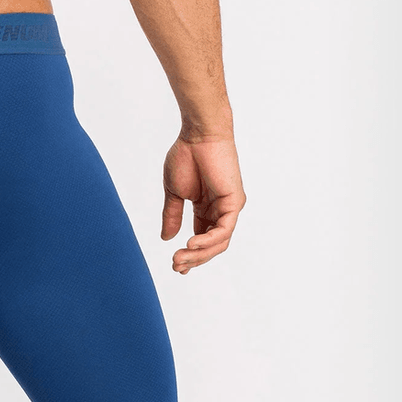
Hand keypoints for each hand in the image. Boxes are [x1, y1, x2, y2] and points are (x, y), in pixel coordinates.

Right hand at [161, 135, 245, 273]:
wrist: (198, 135)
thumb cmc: (186, 156)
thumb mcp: (174, 194)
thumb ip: (171, 216)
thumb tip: (166, 238)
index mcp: (206, 209)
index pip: (201, 240)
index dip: (190, 256)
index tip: (176, 267)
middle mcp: (220, 211)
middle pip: (211, 246)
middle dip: (193, 259)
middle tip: (176, 265)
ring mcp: (229, 207)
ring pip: (218, 242)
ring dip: (199, 254)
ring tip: (180, 258)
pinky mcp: (234, 202)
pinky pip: (224, 230)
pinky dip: (208, 241)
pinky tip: (191, 244)